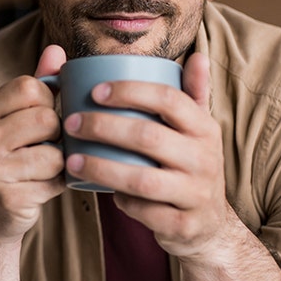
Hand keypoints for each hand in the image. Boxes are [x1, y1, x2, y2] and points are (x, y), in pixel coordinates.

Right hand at [0, 45, 67, 241]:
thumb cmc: (10, 160)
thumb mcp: (16, 119)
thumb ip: (38, 85)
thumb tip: (57, 51)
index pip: (32, 87)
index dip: (48, 103)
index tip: (39, 121)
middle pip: (47, 119)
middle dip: (56, 135)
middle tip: (42, 148)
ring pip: (55, 153)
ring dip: (58, 163)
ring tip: (40, 170)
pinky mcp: (7, 197)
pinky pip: (55, 182)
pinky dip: (56, 186)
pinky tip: (39, 188)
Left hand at [61, 53, 238, 258]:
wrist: (210, 225)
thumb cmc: (191, 166)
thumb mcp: (198, 131)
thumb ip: (192, 94)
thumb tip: (197, 55)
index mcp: (205, 128)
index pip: (168, 99)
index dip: (130, 91)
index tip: (94, 91)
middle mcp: (205, 158)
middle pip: (148, 136)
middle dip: (103, 127)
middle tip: (70, 123)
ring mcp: (196, 194)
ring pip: (142, 179)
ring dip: (101, 168)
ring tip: (71, 160)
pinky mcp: (184, 225)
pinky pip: (144, 212)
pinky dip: (121, 202)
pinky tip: (101, 191)